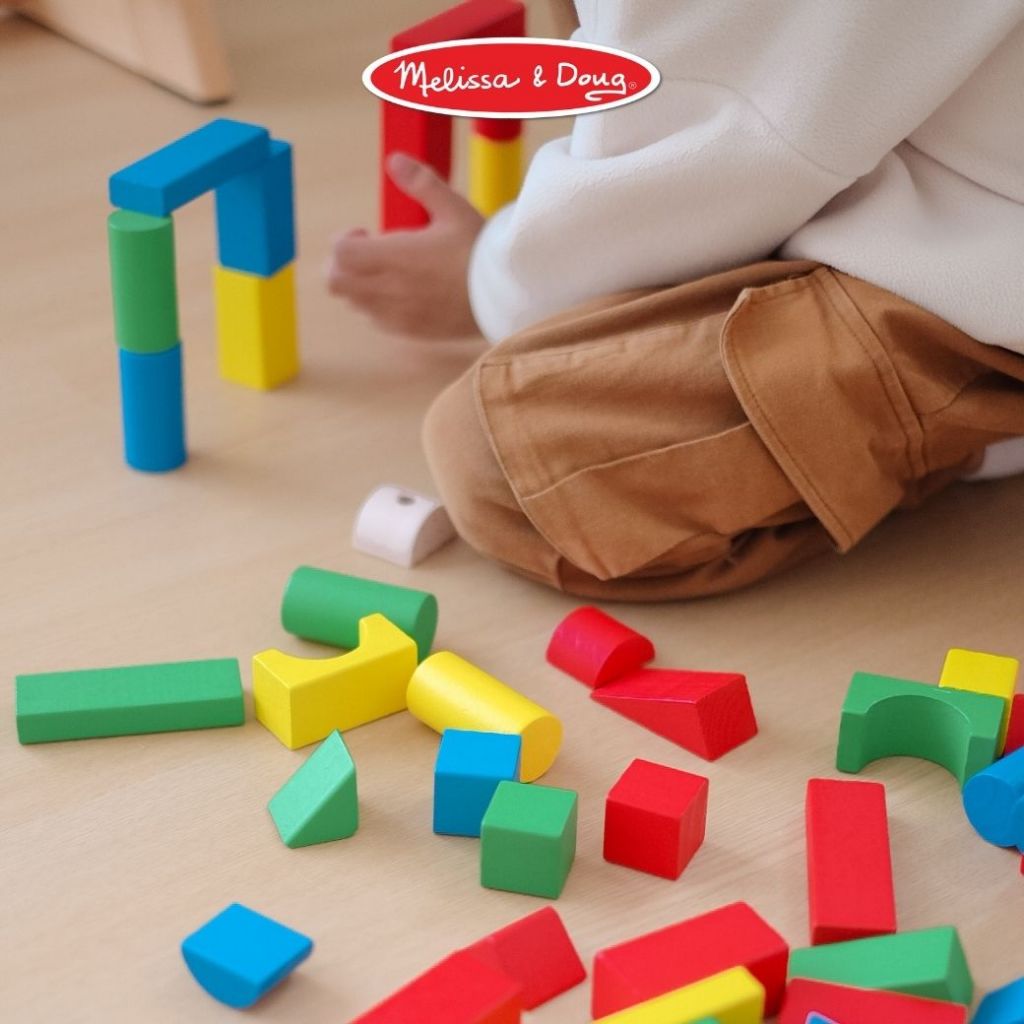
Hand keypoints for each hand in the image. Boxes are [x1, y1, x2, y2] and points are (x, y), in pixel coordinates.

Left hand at [326, 153, 484, 338]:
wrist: (506, 297)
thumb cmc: (481, 251)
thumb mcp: (453, 208)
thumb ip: (421, 183)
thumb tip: (394, 160)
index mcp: (394, 257)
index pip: (339, 253)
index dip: (345, 240)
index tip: (367, 233)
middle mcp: (388, 289)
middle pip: (335, 282)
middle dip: (344, 265)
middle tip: (370, 253)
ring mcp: (397, 314)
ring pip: (354, 303)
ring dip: (361, 285)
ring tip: (392, 272)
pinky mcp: (411, 332)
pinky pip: (377, 321)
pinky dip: (379, 306)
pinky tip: (406, 293)